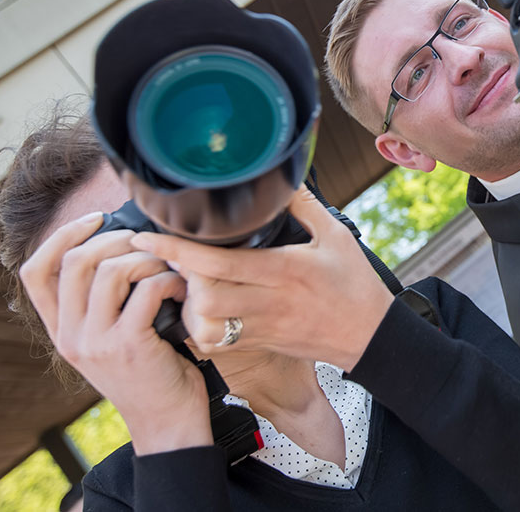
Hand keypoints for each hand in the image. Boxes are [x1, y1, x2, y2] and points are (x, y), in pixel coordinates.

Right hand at [18, 216, 210, 453]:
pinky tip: (181, 289)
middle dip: (115, 240)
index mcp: (61, 331)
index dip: (62, 237)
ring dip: (147, 259)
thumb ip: (103, 302)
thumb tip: (122, 243)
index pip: (35, 272)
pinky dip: (168, 279)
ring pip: (111, 271)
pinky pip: (146, 290)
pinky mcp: (130, 345)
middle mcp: (71, 336)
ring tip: (167, 269)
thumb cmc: (150, 371)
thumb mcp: (110, 338)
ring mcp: (98, 342)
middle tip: (144, 243)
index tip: (95, 219)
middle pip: (75, 262)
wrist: (167, 422)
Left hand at [131, 186, 395, 371]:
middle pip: (203, 297)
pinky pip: (217, 343)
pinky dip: (200, 327)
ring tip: (183, 283)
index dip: (177, 250)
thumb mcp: (337, 236)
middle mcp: (268, 302)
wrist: (372, 336)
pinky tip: (200, 309)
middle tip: (169, 257)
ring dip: (186, 305)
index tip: (147, 237)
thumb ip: (304, 206)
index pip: (219, 262)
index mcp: (284, 271)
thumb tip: (281, 177)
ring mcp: (263, 327)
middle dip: (178, 277)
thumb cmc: (355, 285)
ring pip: (205, 325)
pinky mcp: (262, 343)